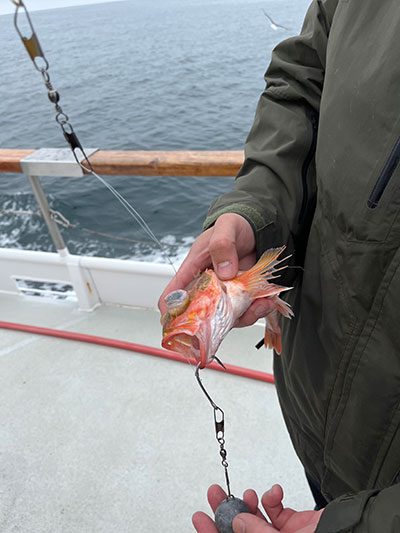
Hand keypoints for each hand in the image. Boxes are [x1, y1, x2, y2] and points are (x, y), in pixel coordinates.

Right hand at [158, 213, 274, 324]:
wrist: (258, 228)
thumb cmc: (234, 225)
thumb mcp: (226, 226)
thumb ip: (222, 245)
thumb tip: (224, 272)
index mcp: (193, 269)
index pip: (173, 294)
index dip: (172, 313)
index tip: (183, 325)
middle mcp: (206, 286)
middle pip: (203, 315)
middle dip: (220, 321)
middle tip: (239, 313)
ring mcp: (224, 294)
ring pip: (227, 318)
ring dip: (245, 316)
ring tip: (261, 304)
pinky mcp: (241, 297)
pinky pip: (245, 312)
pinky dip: (257, 310)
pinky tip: (266, 301)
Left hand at [192, 484, 322, 532]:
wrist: (353, 532)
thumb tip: (235, 522)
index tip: (199, 517)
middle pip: (240, 531)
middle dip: (226, 511)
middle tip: (214, 493)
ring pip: (255, 518)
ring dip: (248, 503)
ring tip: (245, 492)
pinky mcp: (294, 523)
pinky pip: (276, 509)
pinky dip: (272, 498)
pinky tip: (274, 493)